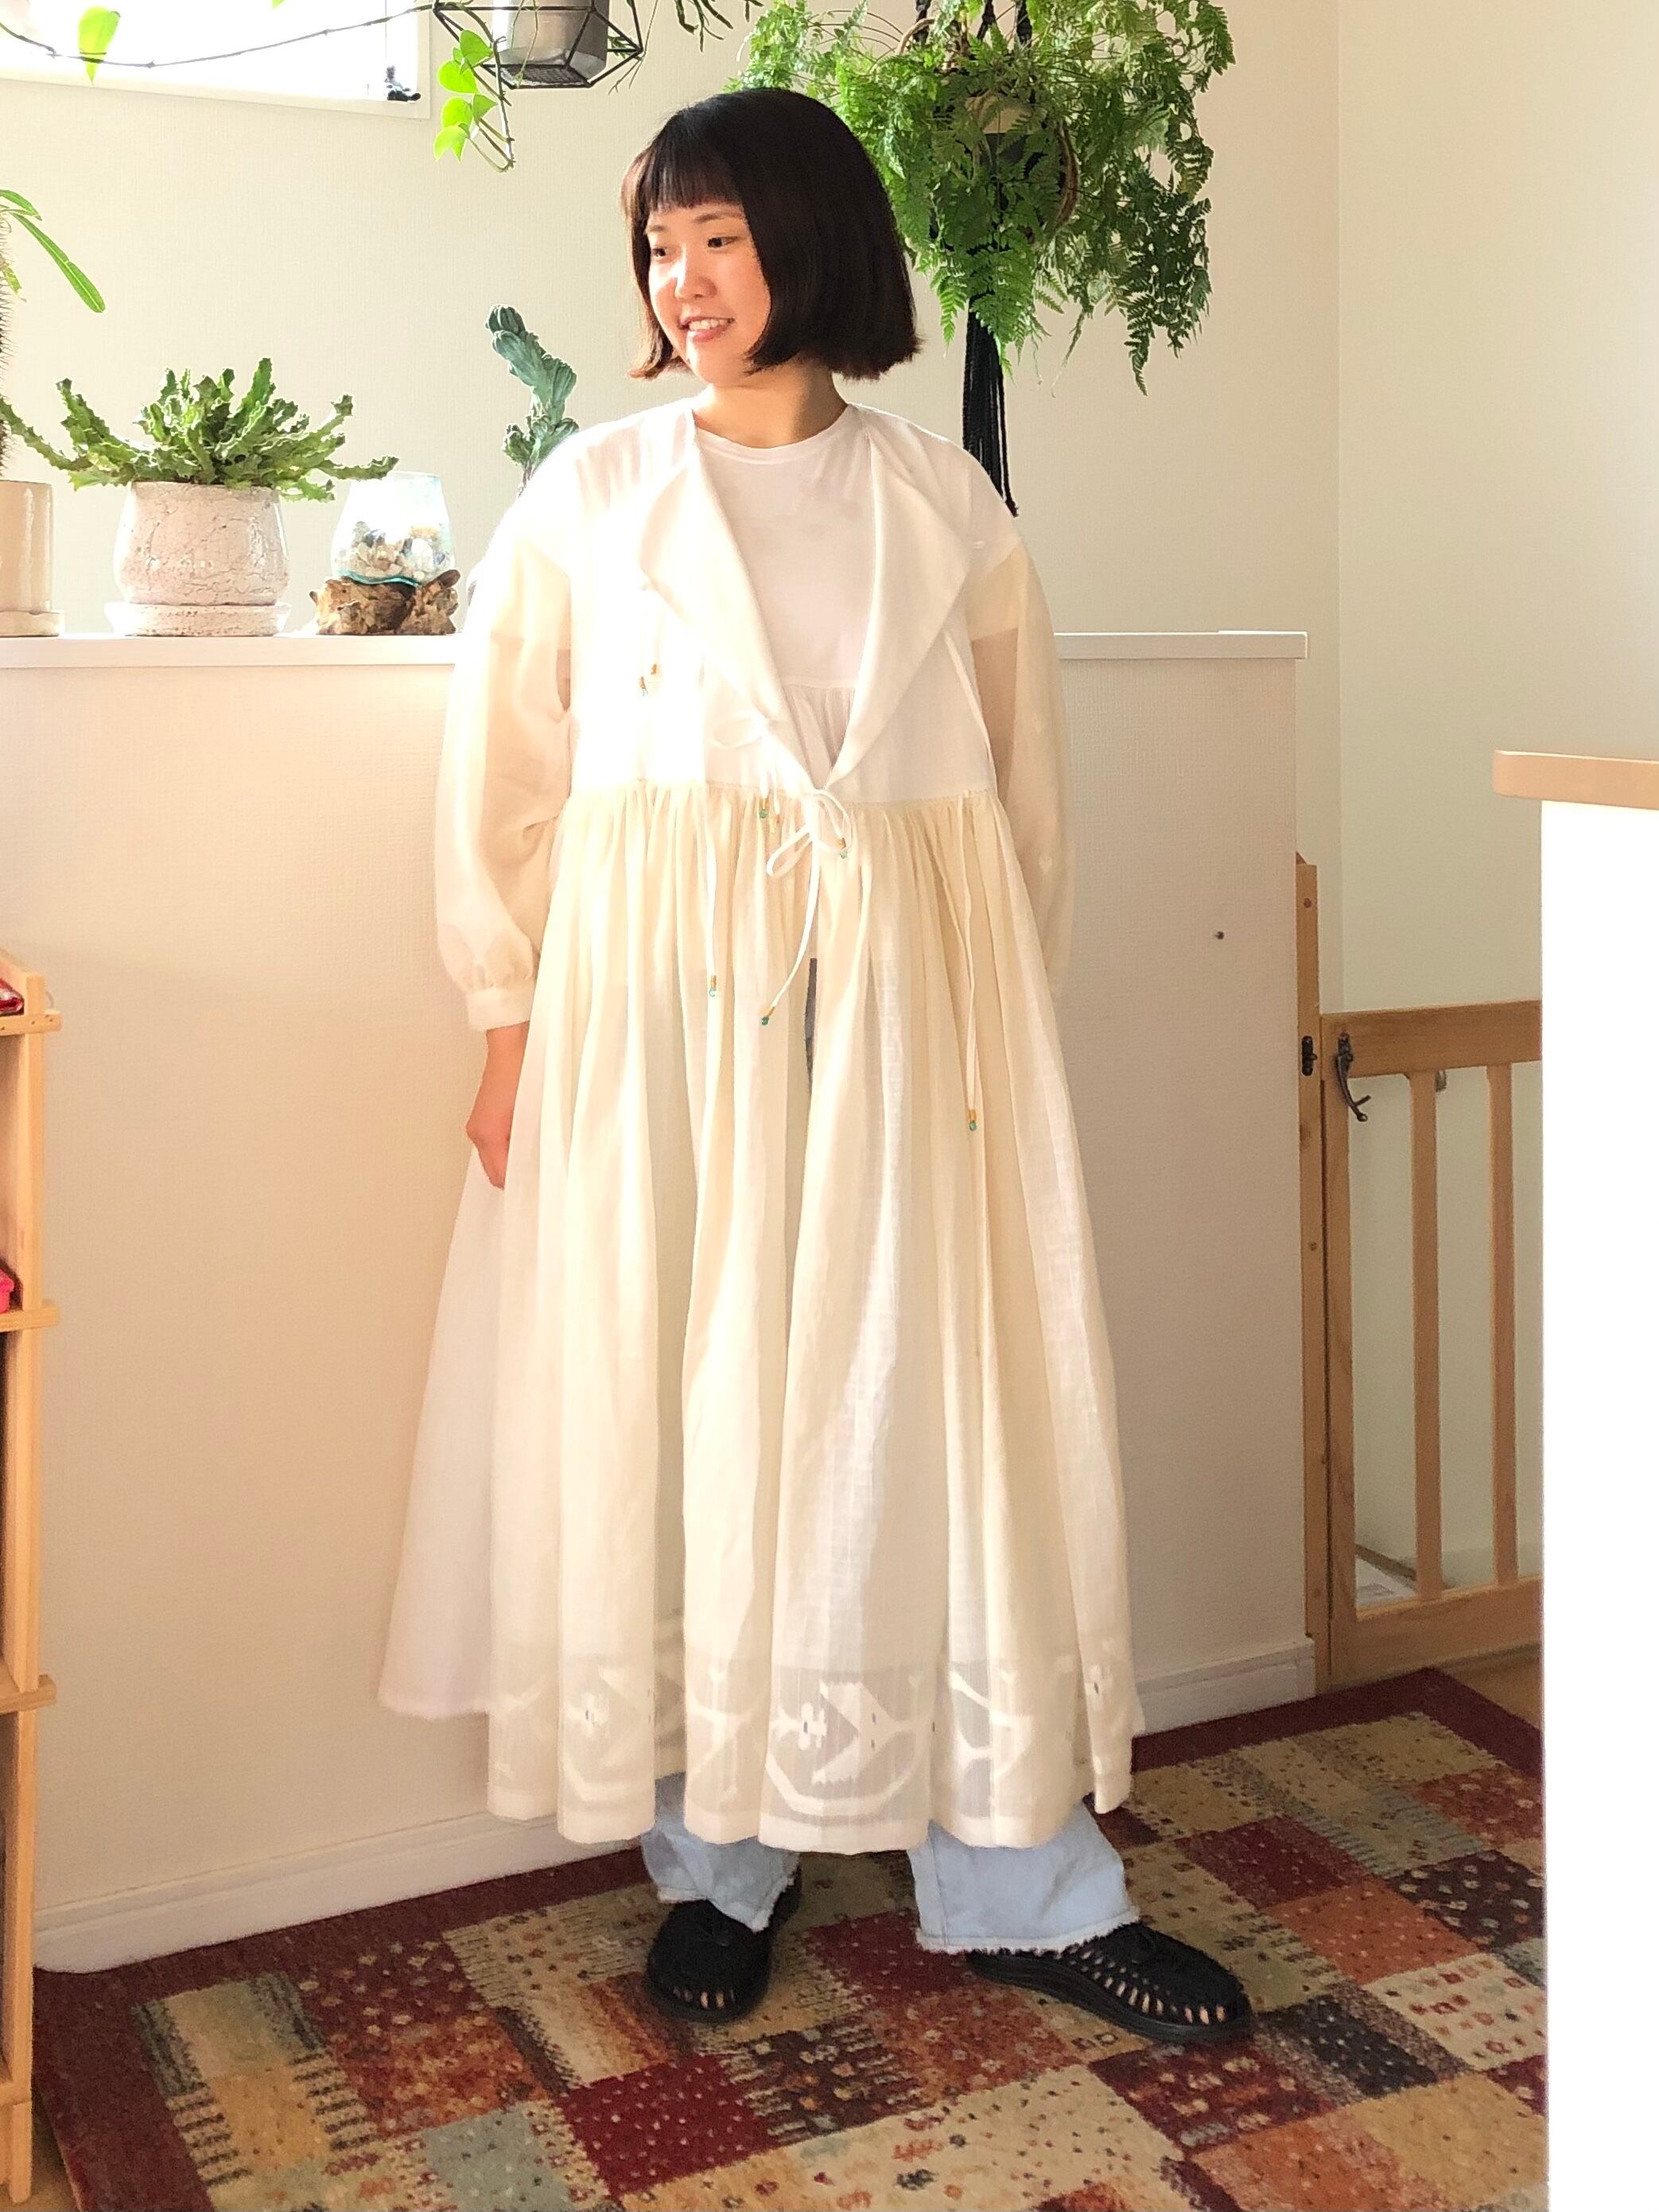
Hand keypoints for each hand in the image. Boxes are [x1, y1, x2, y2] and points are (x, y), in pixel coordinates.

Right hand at [467, 1022, 527, 1188]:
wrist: (513, 1040)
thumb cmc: (525, 1071)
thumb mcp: (533, 1114)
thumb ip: (534, 1145)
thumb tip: (541, 1170)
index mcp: (486, 1135)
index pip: (501, 1177)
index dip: (521, 1184)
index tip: (543, 1185)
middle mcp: (477, 1133)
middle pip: (496, 1170)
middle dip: (518, 1173)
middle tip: (546, 1174)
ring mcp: (479, 1124)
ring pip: (497, 1157)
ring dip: (516, 1159)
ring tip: (541, 1156)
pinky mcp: (485, 1115)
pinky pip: (498, 1143)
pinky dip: (512, 1146)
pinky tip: (531, 1140)